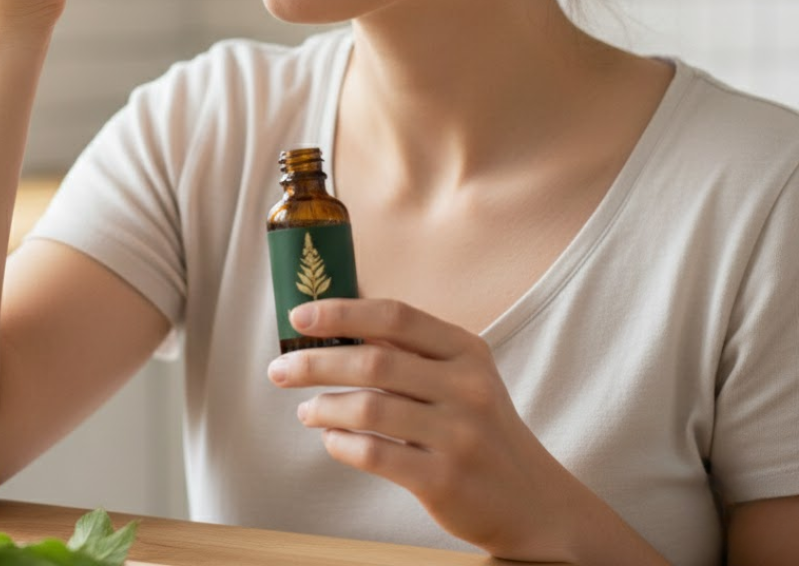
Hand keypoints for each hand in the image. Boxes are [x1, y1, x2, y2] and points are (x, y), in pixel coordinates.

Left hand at [268, 298, 597, 562]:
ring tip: (305, 409)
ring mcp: (459, 434)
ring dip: (323, 406)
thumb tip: (338, 323)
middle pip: (374, 360)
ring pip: (368, 408)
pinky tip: (330, 439)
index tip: (299, 316)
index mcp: (466, 349)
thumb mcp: (460, 376)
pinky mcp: (444, 480)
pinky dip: (340, 444)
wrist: (532, 501)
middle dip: (315, 362)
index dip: (342, 312)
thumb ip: (409, 350)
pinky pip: (374, 454)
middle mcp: (467, 386)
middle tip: (279, 368)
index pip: (395, 315)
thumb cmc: (479, 427)